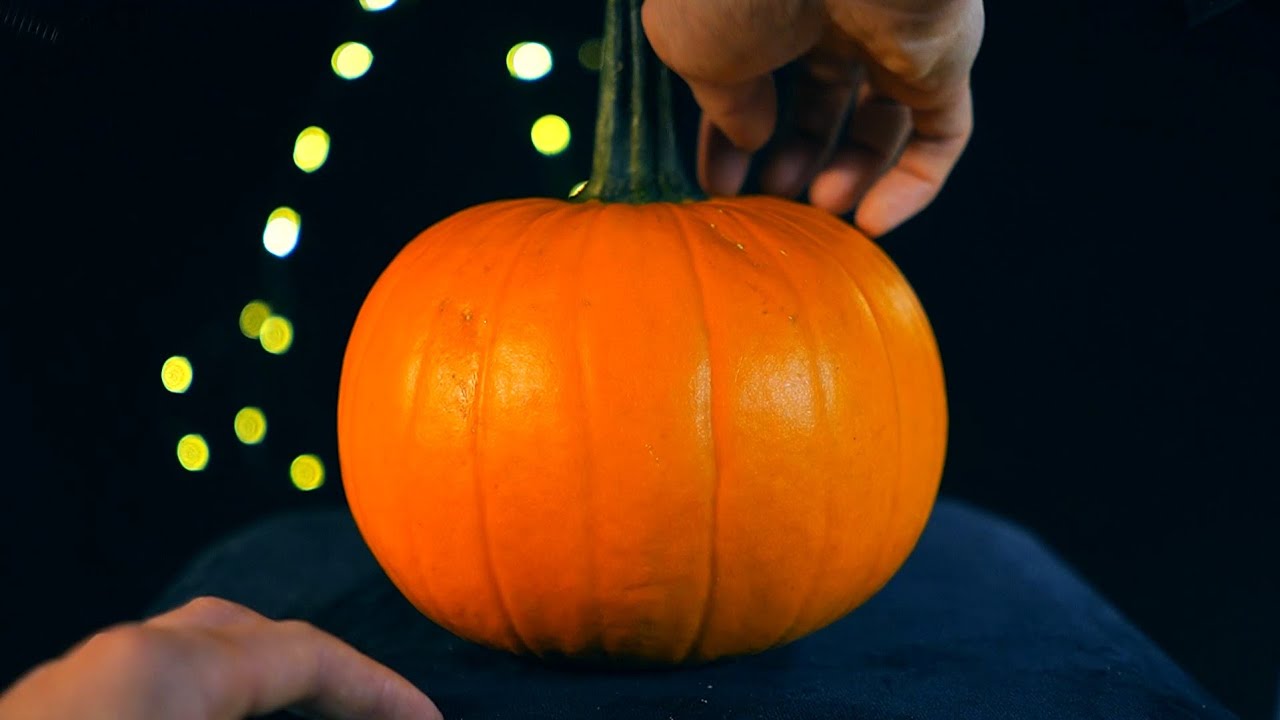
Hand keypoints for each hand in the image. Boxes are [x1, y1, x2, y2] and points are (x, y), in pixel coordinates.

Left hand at [0, 596, 442, 719]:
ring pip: (188, 656)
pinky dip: (209, 703)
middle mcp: (113, 661)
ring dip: (261, 683)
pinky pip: (148, 688)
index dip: (379, 689)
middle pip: (244, 632)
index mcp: (164, 673)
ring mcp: (68, 689)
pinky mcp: (45, 718)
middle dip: (319, 670)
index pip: (303, 655)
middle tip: (374, 716)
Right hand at [643, 0, 983, 235]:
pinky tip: (872, 223)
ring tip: (820, 208)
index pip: (756, 74)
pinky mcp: (945, 57)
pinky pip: (941, 131)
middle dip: (794, 155)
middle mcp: (833, 10)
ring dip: (851, 173)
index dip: (733, 135)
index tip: (719, 186)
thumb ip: (719, 100)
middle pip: (821, 97)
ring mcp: (894, 32)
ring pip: (883, 118)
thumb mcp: (693, 48)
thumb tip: (751, 137)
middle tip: (771, 198)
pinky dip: (914, 183)